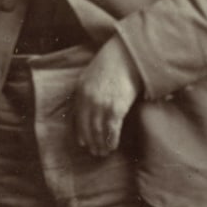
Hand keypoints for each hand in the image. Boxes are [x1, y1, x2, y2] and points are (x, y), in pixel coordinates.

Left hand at [71, 39, 139, 156]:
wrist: (128, 54)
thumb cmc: (113, 63)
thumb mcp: (91, 75)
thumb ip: (86, 91)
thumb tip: (88, 109)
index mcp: (81, 91)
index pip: (77, 118)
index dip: (81, 133)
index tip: (83, 143)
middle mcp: (88, 100)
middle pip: (87, 127)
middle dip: (91, 143)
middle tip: (95, 153)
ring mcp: (102, 104)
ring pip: (98, 131)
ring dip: (101, 145)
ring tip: (104, 153)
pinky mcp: (116, 107)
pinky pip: (111, 130)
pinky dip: (112, 141)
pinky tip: (113, 147)